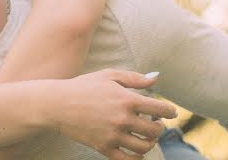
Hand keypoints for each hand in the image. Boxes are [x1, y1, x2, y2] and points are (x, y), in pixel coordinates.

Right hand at [50, 69, 175, 159]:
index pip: (161, 109)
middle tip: (155, 122)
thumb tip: (156, 78)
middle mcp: (123, 119)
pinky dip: (137, 158)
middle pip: (155, 130)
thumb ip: (134, 78)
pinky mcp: (104, 148)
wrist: (57, 104)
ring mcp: (114, 135)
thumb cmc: (84, 86)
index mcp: (127, 99)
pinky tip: (137, 151)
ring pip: (144, 146)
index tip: (170, 112)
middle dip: (159, 127)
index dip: (170, 111)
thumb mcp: (109, 75)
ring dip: (150, 142)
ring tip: (147, 136)